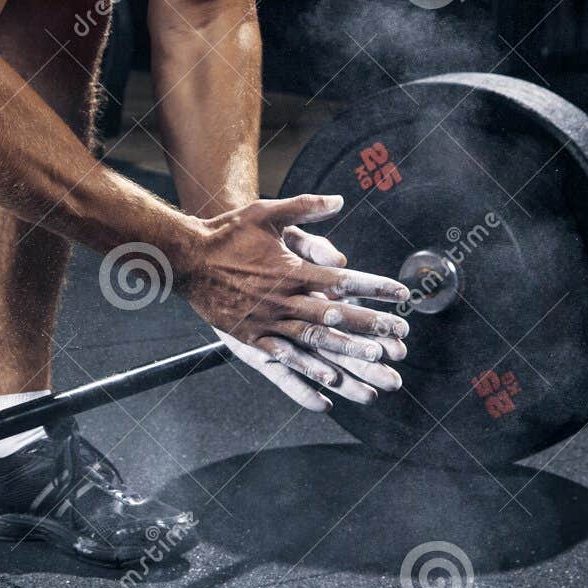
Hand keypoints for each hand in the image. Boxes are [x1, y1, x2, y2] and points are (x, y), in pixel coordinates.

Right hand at [179, 194, 411, 411]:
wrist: (185, 258)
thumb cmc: (227, 233)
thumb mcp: (267, 211)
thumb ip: (306, 208)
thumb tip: (339, 201)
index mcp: (291, 271)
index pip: (344, 282)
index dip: (375, 289)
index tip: (402, 296)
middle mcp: (283, 300)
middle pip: (335, 317)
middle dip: (371, 327)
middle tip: (400, 336)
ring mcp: (266, 322)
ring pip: (313, 343)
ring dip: (346, 354)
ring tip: (374, 364)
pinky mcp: (249, 338)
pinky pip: (283, 361)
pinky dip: (307, 375)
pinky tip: (328, 387)